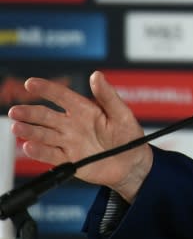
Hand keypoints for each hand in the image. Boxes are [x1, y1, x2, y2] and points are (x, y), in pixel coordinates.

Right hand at [7, 71, 152, 202]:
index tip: (30, 83)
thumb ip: (108, 95)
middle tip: (16, 111)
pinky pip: (51, 155)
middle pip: (47, 116)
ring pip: (44, 135)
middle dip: (30, 113)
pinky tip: (29, 146)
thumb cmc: (128, 135)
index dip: (46, 89)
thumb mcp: (122, 113)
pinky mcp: (68, 160)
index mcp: (84, 109)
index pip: (62, 96)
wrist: (131, 163)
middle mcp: (72, 124)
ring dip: (29, 131)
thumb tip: (96, 75)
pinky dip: (39, 152)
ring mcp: (68, 142)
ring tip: (17, 127)